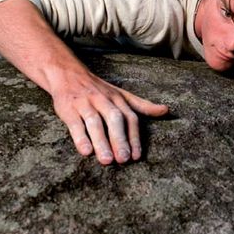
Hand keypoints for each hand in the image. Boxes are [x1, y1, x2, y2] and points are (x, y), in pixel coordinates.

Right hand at [51, 71, 168, 164]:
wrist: (67, 73)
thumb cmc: (98, 89)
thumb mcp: (121, 94)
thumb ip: (142, 105)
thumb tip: (165, 110)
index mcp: (118, 98)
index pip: (130, 118)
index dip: (134, 138)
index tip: (136, 156)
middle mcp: (103, 100)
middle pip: (114, 119)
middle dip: (120, 140)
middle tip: (123, 159)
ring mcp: (85, 103)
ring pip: (95, 122)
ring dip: (101, 142)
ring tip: (107, 160)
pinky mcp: (68, 108)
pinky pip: (75, 124)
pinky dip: (80, 138)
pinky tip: (86, 152)